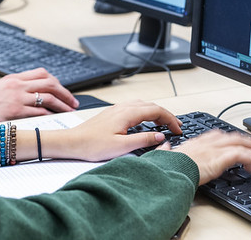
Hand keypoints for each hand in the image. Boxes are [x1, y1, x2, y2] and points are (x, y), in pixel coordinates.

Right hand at [0, 68, 79, 122]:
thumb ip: (13, 90)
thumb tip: (29, 96)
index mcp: (13, 79)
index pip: (41, 73)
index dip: (56, 81)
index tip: (63, 90)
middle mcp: (16, 85)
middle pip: (50, 83)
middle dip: (65, 92)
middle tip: (73, 101)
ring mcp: (16, 98)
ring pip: (48, 97)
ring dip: (63, 104)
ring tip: (70, 111)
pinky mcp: (14, 112)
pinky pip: (39, 112)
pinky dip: (50, 115)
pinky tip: (56, 119)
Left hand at [47, 101, 182, 161]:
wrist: (72, 142)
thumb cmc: (92, 145)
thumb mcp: (121, 146)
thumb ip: (143, 140)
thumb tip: (161, 136)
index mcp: (127, 113)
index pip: (157, 111)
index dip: (170, 119)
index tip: (178, 129)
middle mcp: (123, 108)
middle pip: (152, 106)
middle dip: (166, 115)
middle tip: (176, 126)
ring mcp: (117, 109)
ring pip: (143, 105)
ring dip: (156, 113)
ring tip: (164, 124)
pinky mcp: (112, 113)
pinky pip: (135, 108)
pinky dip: (146, 113)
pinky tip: (146, 122)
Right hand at [165, 130, 250, 184]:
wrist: (168, 170)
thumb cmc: (167, 165)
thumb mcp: (167, 155)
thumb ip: (168, 150)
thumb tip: (166, 147)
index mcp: (198, 141)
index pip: (221, 135)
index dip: (234, 138)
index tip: (242, 143)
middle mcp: (209, 142)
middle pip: (237, 137)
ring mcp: (216, 149)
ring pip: (243, 145)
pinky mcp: (221, 158)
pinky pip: (242, 155)